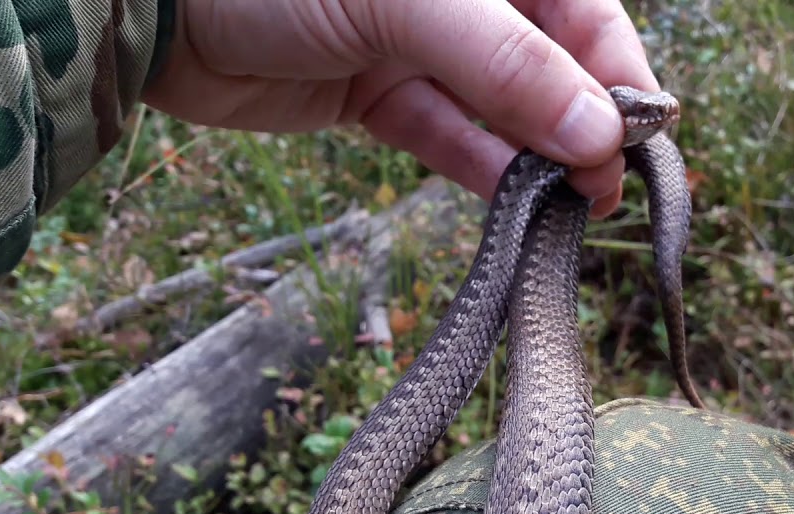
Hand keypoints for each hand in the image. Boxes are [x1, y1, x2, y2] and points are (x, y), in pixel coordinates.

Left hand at [142, 0, 660, 217]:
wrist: (150, 4)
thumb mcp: (410, 2)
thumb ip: (508, 67)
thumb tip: (601, 136)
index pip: (584, 12)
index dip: (620, 75)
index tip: (643, 143)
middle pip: (549, 64)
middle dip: (582, 127)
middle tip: (605, 194)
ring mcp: (418, 45)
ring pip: (499, 108)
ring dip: (536, 159)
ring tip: (570, 213)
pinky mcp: (376, 95)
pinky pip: (445, 135)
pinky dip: (479, 170)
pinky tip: (516, 207)